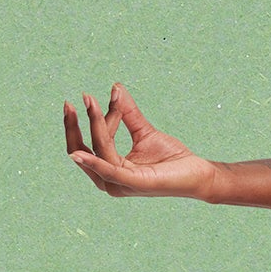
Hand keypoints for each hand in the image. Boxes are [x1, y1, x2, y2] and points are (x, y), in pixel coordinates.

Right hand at [63, 83, 216, 198]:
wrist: (198, 174)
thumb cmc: (171, 158)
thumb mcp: (144, 131)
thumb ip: (127, 113)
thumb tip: (115, 87)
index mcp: (110, 170)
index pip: (92, 142)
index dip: (96, 118)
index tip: (110, 95)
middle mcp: (110, 180)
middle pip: (82, 150)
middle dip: (74, 126)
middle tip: (71, 102)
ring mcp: (121, 184)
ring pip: (100, 151)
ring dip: (94, 125)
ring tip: (90, 103)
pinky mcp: (134, 184)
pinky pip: (110, 171)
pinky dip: (95, 162)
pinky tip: (81, 152)